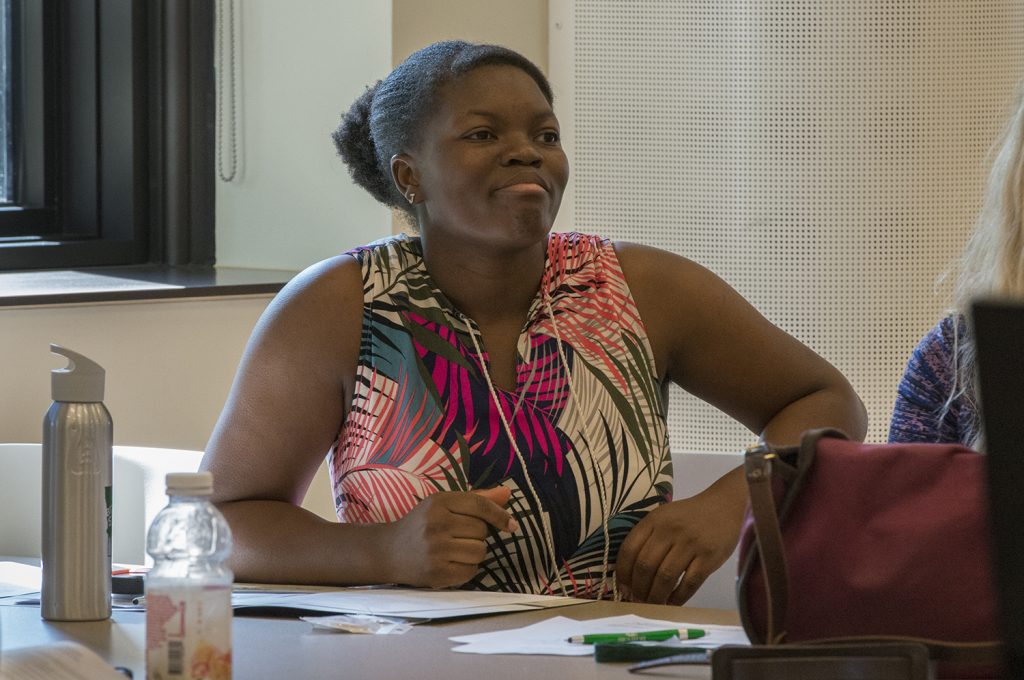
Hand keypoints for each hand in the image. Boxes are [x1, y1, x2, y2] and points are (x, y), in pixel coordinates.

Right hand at [382, 486, 517, 588]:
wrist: (388, 552)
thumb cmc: (421, 525)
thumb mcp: (444, 505)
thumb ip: (477, 499)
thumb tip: (508, 493)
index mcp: (438, 502)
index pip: (479, 505)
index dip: (500, 514)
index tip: (512, 524)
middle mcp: (436, 524)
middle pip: (482, 530)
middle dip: (478, 534)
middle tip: (458, 536)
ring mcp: (435, 550)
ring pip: (480, 551)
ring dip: (475, 552)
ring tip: (456, 550)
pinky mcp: (436, 573)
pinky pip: (471, 571)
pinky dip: (468, 568)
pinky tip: (452, 563)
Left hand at [615, 468, 745, 604]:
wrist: (725, 506)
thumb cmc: (690, 516)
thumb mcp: (664, 517)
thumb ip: (648, 538)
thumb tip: (630, 575)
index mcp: (654, 520)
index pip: (629, 550)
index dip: (622, 573)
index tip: (622, 588)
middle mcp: (670, 531)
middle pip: (645, 566)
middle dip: (638, 589)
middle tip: (638, 601)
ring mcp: (690, 544)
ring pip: (665, 577)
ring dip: (656, 596)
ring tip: (653, 605)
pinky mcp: (709, 558)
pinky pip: (689, 583)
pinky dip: (678, 597)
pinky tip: (673, 603)